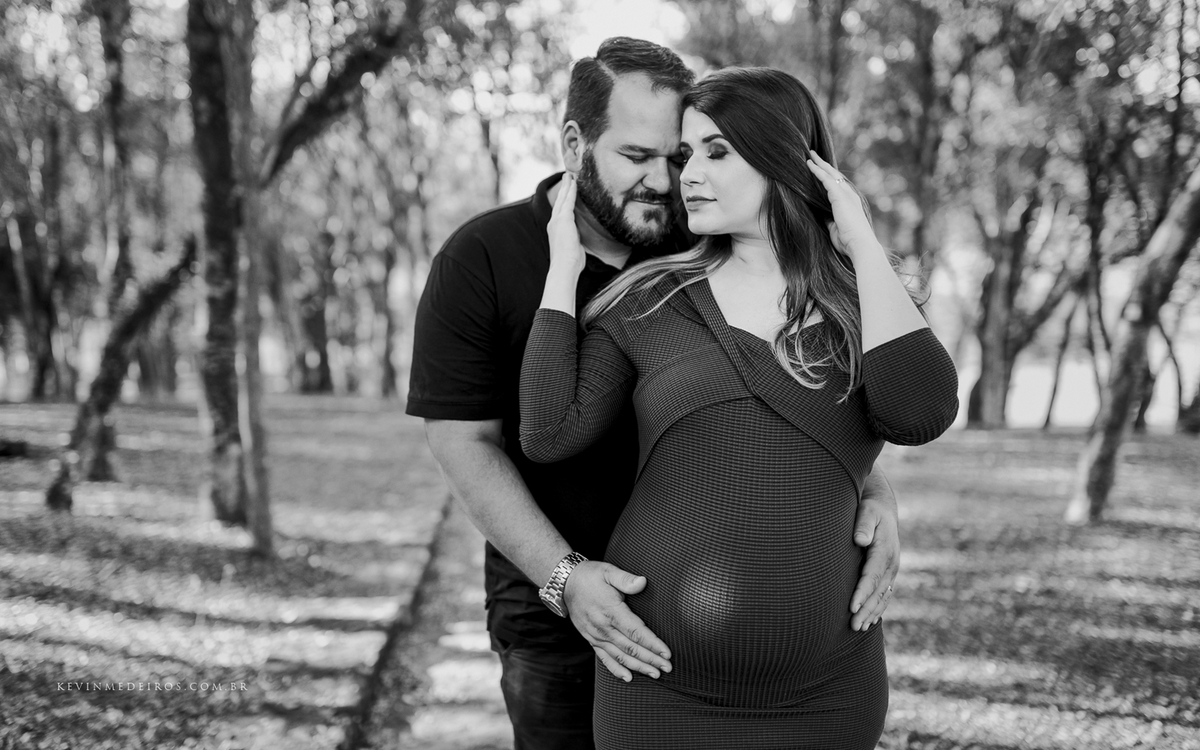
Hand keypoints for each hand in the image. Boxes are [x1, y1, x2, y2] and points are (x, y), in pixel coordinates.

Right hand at [548, 173, 585, 278]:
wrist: (564, 267)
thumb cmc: (571, 263)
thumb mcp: (573, 248)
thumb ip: (575, 240)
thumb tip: (578, 240)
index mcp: (556, 230)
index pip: (560, 211)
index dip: (564, 199)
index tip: (567, 190)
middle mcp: (554, 223)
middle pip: (559, 201)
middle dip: (564, 188)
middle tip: (567, 176)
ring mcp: (557, 220)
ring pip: (563, 198)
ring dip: (567, 185)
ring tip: (570, 175)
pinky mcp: (563, 220)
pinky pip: (568, 201)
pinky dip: (571, 191)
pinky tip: (575, 183)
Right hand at [563, 561, 672, 681]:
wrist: (566, 584)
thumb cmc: (590, 576)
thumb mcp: (608, 571)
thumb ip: (626, 579)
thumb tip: (643, 582)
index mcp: (611, 610)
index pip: (635, 631)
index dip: (652, 644)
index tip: (666, 653)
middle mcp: (603, 627)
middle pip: (631, 648)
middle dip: (651, 659)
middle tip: (668, 667)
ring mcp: (596, 635)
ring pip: (620, 656)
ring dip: (639, 667)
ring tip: (655, 674)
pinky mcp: (591, 639)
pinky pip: (604, 658)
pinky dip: (616, 669)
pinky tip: (628, 677)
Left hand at [805, 150, 880, 258]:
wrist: (860, 245)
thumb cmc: (849, 241)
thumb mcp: (835, 227)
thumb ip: (828, 218)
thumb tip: (820, 214)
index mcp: (850, 202)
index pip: (838, 184)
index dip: (828, 176)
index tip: (820, 169)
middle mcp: (850, 194)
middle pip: (835, 175)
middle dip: (824, 165)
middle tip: (813, 155)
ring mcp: (846, 194)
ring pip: (830, 174)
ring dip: (819, 164)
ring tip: (810, 155)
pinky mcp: (840, 196)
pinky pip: (826, 179)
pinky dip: (817, 171)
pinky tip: (809, 165)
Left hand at [849, 473, 899, 630]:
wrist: (883, 508)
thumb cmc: (870, 509)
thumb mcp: (867, 511)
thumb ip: (863, 524)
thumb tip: (860, 540)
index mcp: (885, 550)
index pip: (872, 576)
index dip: (862, 593)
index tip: (851, 607)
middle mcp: (891, 563)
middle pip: (878, 591)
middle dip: (866, 610)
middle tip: (853, 626)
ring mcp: (891, 570)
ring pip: (882, 596)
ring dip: (872, 613)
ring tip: (859, 628)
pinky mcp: (889, 573)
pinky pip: (885, 594)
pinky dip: (879, 608)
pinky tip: (871, 620)